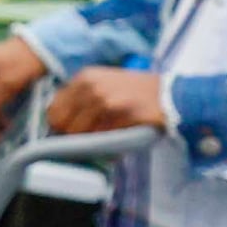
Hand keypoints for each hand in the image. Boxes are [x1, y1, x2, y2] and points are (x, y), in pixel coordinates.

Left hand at [47, 69, 168, 136]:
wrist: (172, 94)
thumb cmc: (137, 93)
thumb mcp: (104, 85)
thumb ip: (81, 98)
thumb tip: (58, 123)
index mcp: (84, 78)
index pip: (53, 109)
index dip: (59, 126)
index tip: (69, 134)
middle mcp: (92, 86)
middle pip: (64, 124)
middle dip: (74, 137)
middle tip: (89, 142)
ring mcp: (106, 99)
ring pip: (82, 134)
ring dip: (93, 143)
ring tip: (108, 141)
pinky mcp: (122, 113)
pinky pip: (104, 139)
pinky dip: (110, 148)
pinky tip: (120, 143)